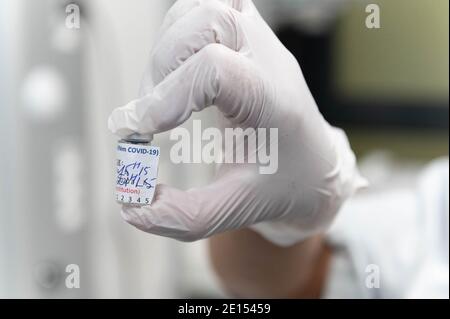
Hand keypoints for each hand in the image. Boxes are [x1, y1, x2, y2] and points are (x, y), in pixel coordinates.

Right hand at [108, 0, 365, 244]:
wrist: (313, 166)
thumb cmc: (282, 184)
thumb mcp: (235, 209)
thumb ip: (182, 215)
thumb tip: (131, 205)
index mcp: (274, 103)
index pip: (217, 70)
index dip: (168, 95)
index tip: (142, 133)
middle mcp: (270, 61)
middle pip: (210, 20)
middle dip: (164, 63)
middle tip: (152, 111)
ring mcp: (261, 43)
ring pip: (205, 7)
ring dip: (169, 45)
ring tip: (162, 92)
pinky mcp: (249, 39)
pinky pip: (207, 9)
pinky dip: (179, 33)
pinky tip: (176, 72)